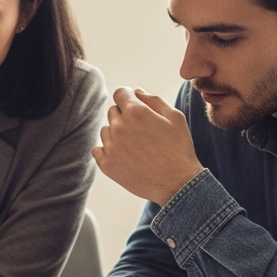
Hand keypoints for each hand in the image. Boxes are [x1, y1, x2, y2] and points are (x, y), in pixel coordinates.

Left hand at [93, 87, 203, 205]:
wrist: (177, 184)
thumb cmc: (179, 149)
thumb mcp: (175, 118)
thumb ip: (154, 100)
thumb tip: (136, 92)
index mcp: (136, 112)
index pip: (120, 93)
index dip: (128, 98)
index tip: (135, 106)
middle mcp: (119, 127)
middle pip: (113, 112)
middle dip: (125, 116)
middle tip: (142, 132)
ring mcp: (110, 146)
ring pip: (106, 131)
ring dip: (117, 134)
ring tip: (136, 146)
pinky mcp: (106, 164)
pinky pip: (98, 149)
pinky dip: (108, 151)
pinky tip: (124, 156)